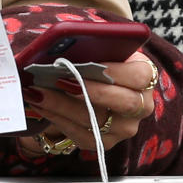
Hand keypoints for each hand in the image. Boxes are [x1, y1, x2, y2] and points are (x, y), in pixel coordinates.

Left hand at [21, 52, 156, 153]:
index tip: (88, 64)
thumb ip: (91, 44)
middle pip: (121, 102)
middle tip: (57, 79)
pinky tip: (39, 104)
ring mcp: (125, 127)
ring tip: (36, 91)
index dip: (114, 71)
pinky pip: (82, 135)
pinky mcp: (106, 142)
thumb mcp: (101, 47)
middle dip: (86, 90)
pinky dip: (57, 118)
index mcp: (145, 76)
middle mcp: (142, 106)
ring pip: (95, 121)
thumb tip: (65, 39)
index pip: (139, 76)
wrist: (97, 84)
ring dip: (61, 105)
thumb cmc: (98, 59)